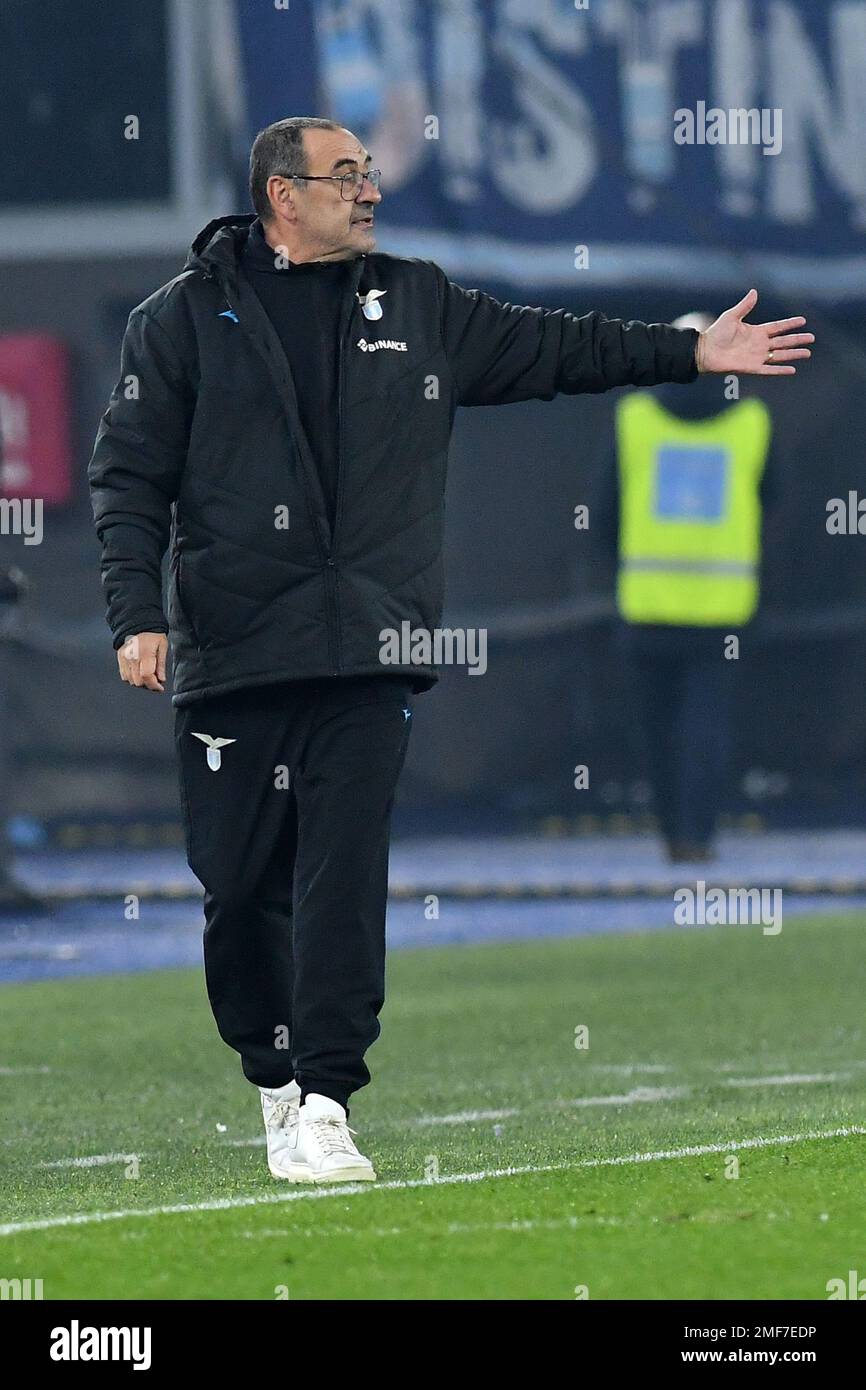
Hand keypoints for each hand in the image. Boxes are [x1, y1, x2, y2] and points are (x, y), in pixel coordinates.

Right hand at [117, 632, 168, 691]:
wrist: (137, 622)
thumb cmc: (152, 633)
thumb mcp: (162, 646)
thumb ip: (161, 664)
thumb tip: (161, 680)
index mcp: (144, 653)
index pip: (147, 676)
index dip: (154, 686)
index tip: (160, 687)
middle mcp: (132, 657)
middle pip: (138, 681)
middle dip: (148, 685)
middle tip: (155, 681)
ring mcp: (124, 658)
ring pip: (130, 680)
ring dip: (140, 682)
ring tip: (148, 676)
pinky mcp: (119, 658)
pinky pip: (124, 675)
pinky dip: (132, 678)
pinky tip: (139, 673)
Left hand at [696, 289, 813, 375]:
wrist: (705, 351)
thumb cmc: (716, 333)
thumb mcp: (731, 316)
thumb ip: (745, 306)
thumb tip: (754, 291)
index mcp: (756, 331)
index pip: (778, 327)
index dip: (790, 324)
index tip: (803, 321)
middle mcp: (759, 344)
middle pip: (783, 341)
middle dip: (798, 340)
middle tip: (812, 338)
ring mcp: (757, 356)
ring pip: (780, 355)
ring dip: (794, 354)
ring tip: (808, 353)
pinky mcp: (752, 367)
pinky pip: (769, 369)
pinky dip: (780, 370)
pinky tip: (792, 370)